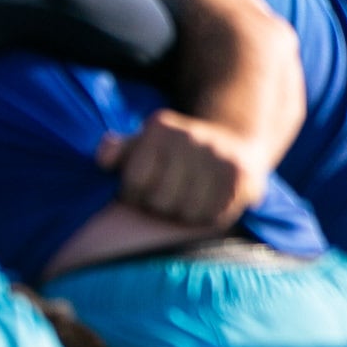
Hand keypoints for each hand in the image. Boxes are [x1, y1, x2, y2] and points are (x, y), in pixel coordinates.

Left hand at [97, 111, 269, 228]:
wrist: (232, 139)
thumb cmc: (170, 152)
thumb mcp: (139, 145)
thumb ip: (116, 151)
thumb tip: (104, 159)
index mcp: (160, 128)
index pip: (135, 181)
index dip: (131, 194)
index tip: (138, 190)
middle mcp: (191, 136)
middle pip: (160, 201)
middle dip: (156, 206)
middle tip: (163, 197)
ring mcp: (219, 154)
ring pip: (188, 214)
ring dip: (182, 216)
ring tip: (182, 201)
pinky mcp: (242, 175)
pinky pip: (215, 217)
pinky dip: (206, 218)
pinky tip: (204, 204)